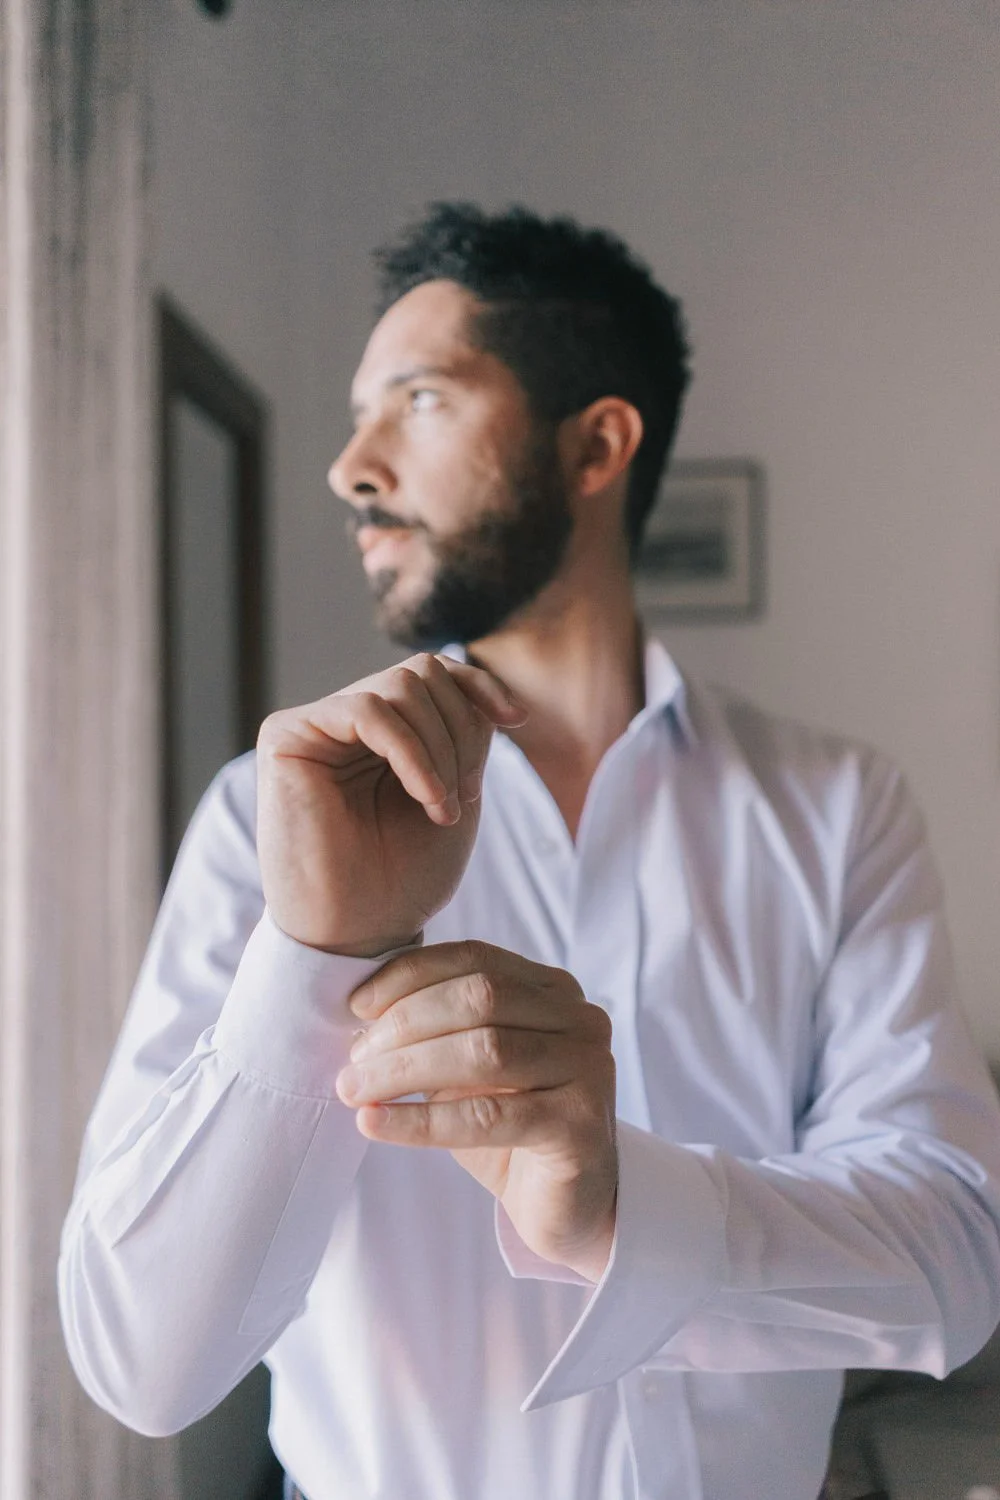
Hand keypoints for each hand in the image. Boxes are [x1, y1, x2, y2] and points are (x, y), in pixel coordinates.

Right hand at [256, 655, 524, 955]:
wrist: (358, 932)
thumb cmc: (403, 877)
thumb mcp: (454, 790)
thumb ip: (462, 732)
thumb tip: (473, 677)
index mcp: (386, 731)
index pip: (436, 673)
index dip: (480, 686)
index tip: (517, 720)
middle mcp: (347, 721)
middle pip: (424, 672)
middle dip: (462, 731)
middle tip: (463, 796)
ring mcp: (316, 725)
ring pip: (400, 687)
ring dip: (440, 748)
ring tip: (443, 807)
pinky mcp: (287, 736)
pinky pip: (366, 711)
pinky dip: (411, 752)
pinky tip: (427, 798)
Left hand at [336, 941, 617, 1281]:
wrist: (563, 1204)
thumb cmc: (508, 1126)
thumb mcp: (467, 1066)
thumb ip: (435, 1030)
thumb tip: (361, 1014)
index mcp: (553, 989)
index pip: (475, 959)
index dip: (410, 975)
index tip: (357, 1005)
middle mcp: (581, 1018)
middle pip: (480, 999)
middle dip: (405, 1024)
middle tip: (352, 1058)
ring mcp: (589, 1068)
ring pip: (484, 1052)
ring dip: (405, 1069)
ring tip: (354, 1090)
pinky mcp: (581, 1124)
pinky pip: (487, 1117)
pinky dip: (420, 1120)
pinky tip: (374, 1124)